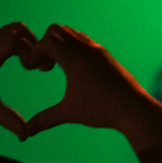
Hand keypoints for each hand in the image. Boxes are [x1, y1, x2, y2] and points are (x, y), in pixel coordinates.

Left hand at [0, 22, 36, 139]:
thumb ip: (10, 121)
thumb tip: (26, 135)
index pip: (16, 37)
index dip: (31, 49)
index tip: (33, 67)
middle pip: (15, 27)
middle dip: (31, 40)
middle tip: (36, 60)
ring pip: (8, 30)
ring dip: (22, 40)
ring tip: (28, 61)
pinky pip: (0, 36)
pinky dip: (12, 42)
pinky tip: (16, 60)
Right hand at [23, 24, 161, 138]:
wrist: (134, 109)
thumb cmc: (102, 111)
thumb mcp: (70, 113)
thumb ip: (45, 119)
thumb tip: (26, 132)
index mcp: (74, 59)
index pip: (46, 41)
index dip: (33, 52)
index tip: (31, 69)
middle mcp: (86, 49)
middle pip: (56, 30)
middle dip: (45, 44)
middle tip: (44, 66)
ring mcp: (97, 49)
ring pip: (71, 32)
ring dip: (59, 44)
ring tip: (57, 67)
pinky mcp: (105, 54)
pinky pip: (83, 40)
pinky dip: (73, 47)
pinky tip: (74, 70)